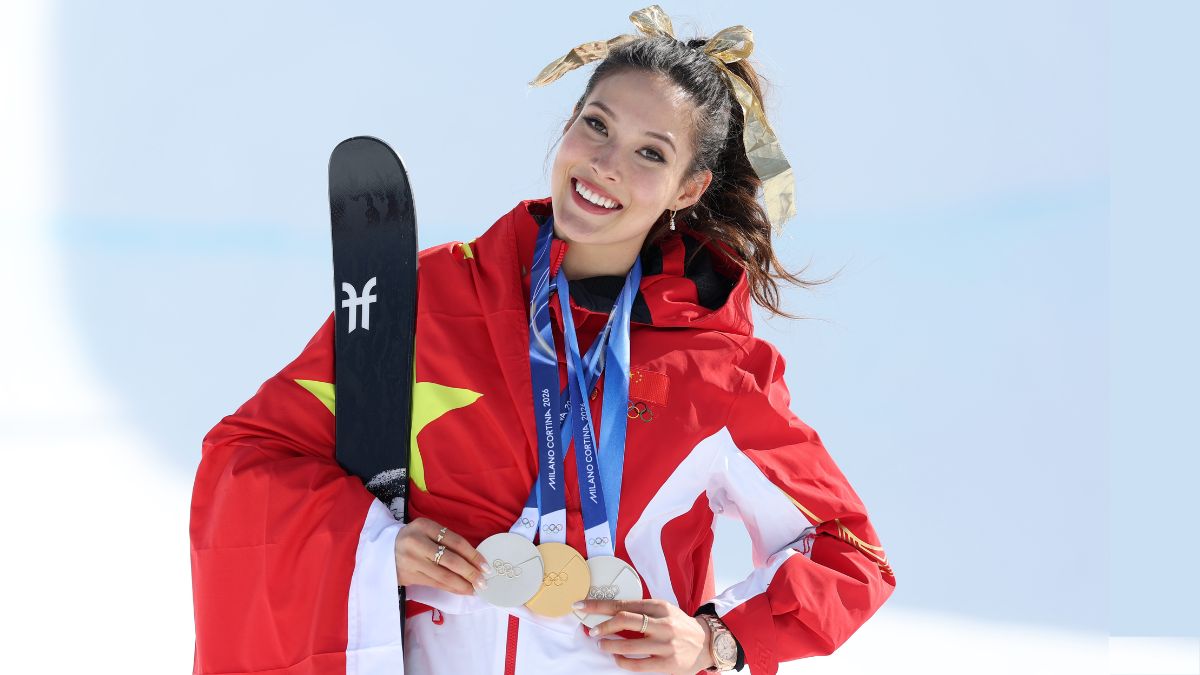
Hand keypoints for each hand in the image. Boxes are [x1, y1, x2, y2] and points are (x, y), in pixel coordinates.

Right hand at [394, 518, 491, 594]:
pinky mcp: (407, 576)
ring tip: (475, 589)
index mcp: (425, 526)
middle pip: (450, 560)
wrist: (383, 548)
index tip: (485, 565)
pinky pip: (434, 583)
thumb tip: (474, 559)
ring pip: (443, 576)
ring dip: (462, 585)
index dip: (473, 555)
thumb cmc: (414, 538)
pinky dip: (450, 588)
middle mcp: (417, 542)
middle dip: (470, 573)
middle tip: (483, 581)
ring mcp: (411, 561)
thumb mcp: (427, 530)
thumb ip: (446, 540)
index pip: (455, 542)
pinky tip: (461, 590)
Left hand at [576, 598, 713, 673]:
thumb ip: (641, 610)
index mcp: (658, 607)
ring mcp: (666, 644)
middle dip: (602, 626)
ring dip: (610, 646)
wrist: (706, 643)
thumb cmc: (679, 625)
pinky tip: (618, 658)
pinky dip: (622, 662)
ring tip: (603, 646)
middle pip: (624, 620)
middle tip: (592, 631)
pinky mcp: (668, 663)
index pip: (623, 604)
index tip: (581, 606)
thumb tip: (609, 612)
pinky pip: (638, 664)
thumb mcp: (663, 610)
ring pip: (628, 645)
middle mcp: (662, 623)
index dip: (599, 606)